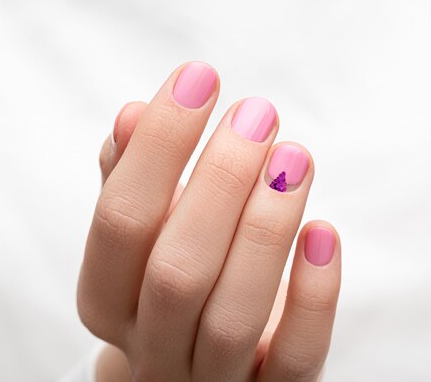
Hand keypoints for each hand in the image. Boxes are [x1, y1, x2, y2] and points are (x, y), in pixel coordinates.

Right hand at [77, 62, 341, 381]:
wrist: (194, 370)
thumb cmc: (170, 281)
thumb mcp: (144, 237)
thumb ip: (133, 180)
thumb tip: (132, 114)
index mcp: (106, 301)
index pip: (120, 221)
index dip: (158, 146)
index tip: (198, 78)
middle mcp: (151, 347)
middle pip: (176, 271)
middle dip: (220, 181)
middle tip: (258, 113)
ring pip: (233, 315)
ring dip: (266, 227)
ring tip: (295, 157)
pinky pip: (293, 360)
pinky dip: (312, 296)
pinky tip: (324, 233)